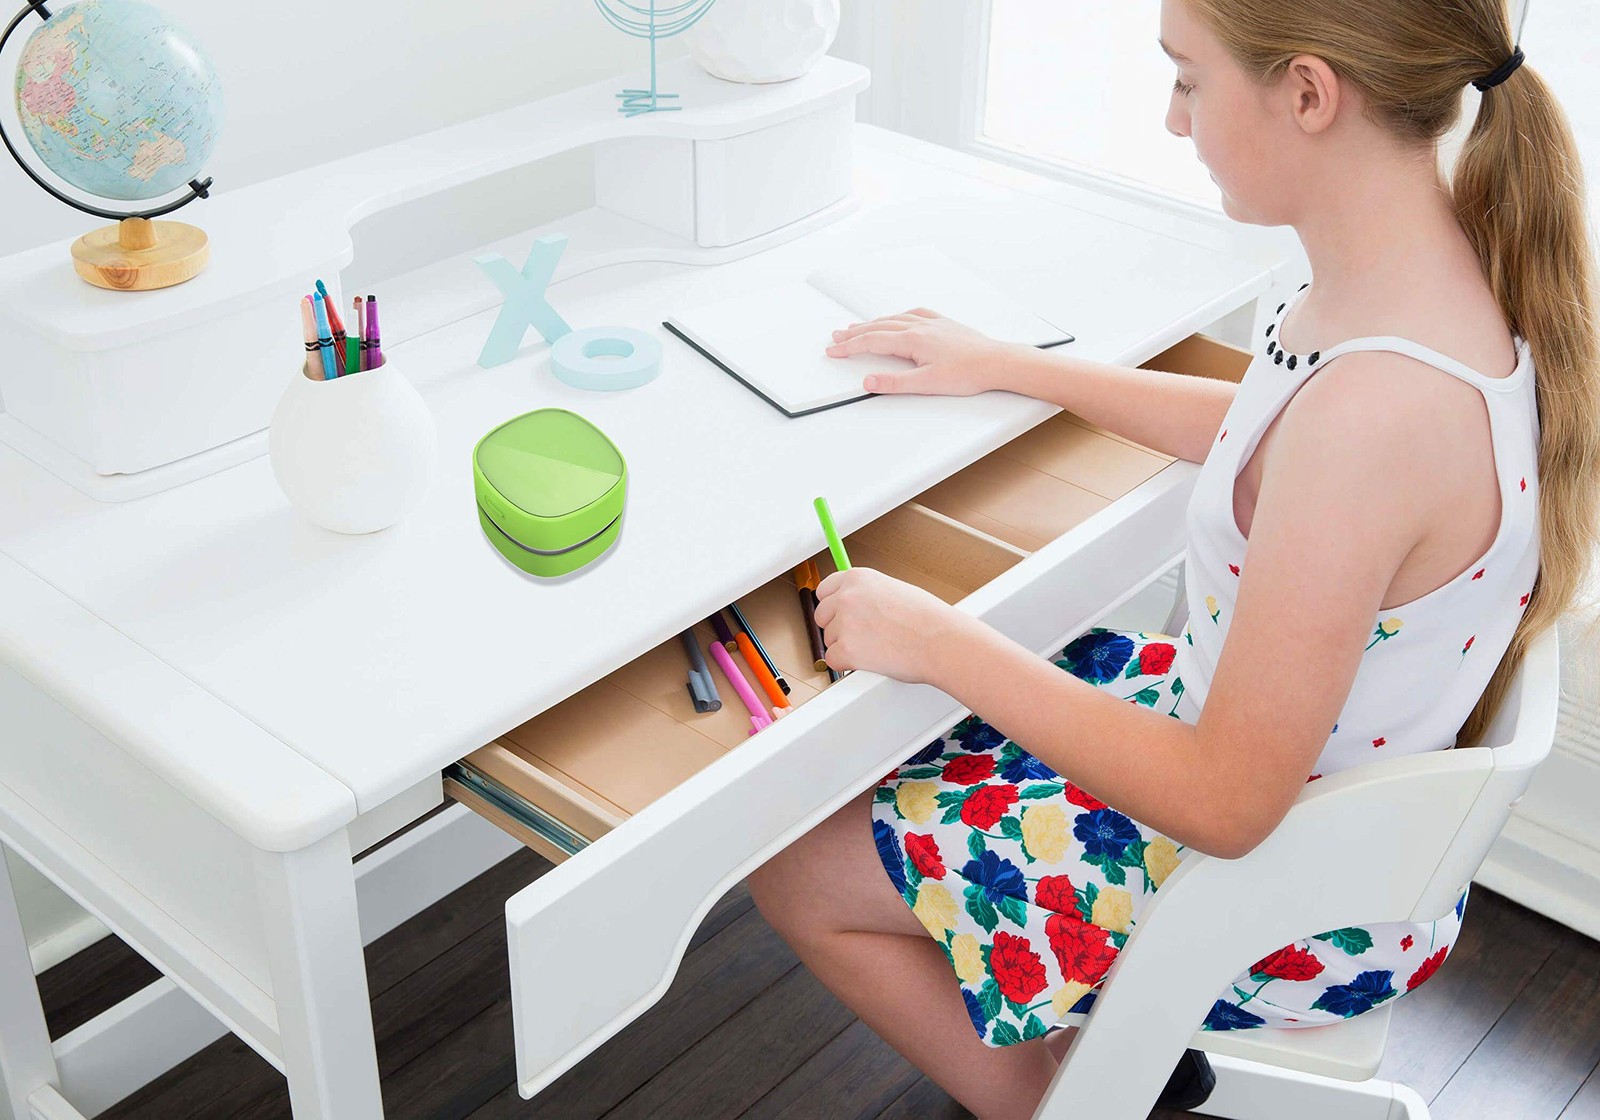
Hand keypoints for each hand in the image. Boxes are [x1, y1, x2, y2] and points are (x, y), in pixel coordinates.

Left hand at [813, 567, 971, 686]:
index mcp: (858, 578)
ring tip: (877, 646)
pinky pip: (833, 660)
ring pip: (829, 640)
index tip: (838, 614)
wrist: (941, 641)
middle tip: (863, 636)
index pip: (824, 590)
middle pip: (822, 616)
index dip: (832, 606)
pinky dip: (848, 664)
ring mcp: (844, 623)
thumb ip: (867, 594)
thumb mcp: (893, 589)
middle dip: (837, 628)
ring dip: (846, 646)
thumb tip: (855, 603)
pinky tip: (871, 660)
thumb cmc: (927, 619)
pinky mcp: (846, 650)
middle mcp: (847, 596)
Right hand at [825, 309, 1022, 395]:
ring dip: (872, 323)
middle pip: (878, 327)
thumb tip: (869, 381)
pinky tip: (897, 318)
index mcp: (913, 340)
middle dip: (854, 333)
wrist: (996, 362)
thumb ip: (895, 383)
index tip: (833, 350)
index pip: (872, 341)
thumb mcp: (927, 384)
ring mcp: (932, 323)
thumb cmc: (968, 373)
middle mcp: (920, 326)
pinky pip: (914, 314)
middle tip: (836, 337)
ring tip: (857, 327)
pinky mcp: (944, 324)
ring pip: (894, 318)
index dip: (849, 346)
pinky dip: (898, 316)